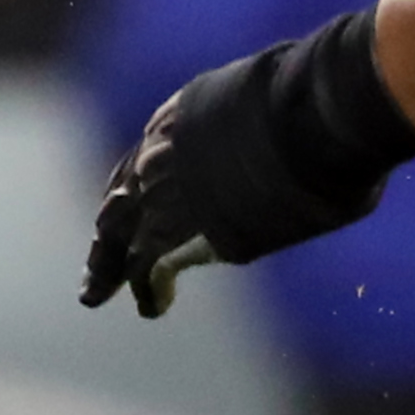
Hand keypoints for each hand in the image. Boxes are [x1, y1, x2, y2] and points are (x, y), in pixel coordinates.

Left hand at [81, 10, 414, 317]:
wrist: (311, 117)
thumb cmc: (322, 105)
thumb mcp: (281, 106)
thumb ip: (273, 131)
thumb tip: (318, 142)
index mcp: (180, 118)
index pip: (143, 158)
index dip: (131, 186)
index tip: (122, 202)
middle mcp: (160, 155)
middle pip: (122, 198)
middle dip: (108, 231)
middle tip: (93, 262)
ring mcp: (163, 194)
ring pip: (122, 236)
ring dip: (109, 269)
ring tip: (97, 295)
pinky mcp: (176, 231)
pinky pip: (146, 266)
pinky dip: (148, 290)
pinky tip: (154, 309)